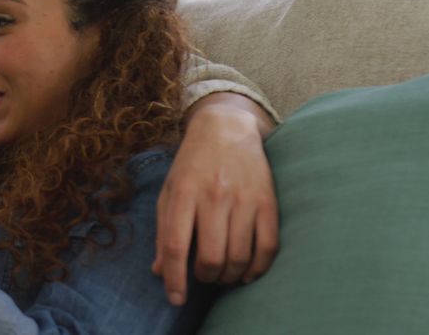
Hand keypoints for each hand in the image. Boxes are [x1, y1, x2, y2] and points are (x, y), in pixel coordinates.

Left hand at [152, 93, 277, 304]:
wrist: (226, 129)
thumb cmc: (191, 165)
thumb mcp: (168, 192)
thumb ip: (163, 231)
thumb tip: (160, 271)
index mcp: (183, 193)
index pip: (175, 245)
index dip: (175, 279)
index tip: (176, 299)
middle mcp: (214, 196)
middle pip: (211, 257)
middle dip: (205, 277)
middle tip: (203, 276)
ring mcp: (244, 198)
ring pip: (239, 257)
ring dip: (230, 276)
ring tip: (223, 274)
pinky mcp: (268, 201)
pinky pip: (267, 247)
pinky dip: (257, 268)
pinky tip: (247, 271)